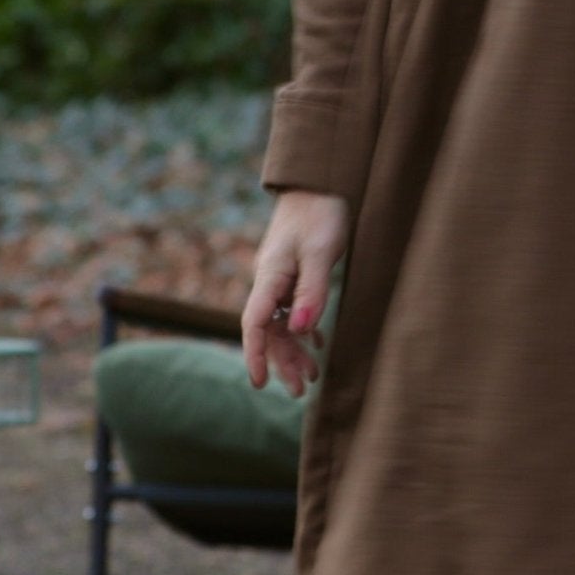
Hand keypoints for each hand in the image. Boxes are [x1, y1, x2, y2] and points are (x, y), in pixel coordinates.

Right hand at [242, 189, 347, 396]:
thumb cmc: (320, 213)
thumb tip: (300, 330)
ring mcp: (282, 277)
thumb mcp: (320, 252)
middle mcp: (271, 280)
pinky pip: (294, 309)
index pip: (254, 323)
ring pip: (282, 323)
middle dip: (281, 362)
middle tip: (298, 392)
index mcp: (270, 276)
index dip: (254, 354)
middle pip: (269, 330)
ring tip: (311, 376)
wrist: (320, 182)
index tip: (258, 383)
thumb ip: (311, 291)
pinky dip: (304, 330)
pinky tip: (316, 344)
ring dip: (294, 349)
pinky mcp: (295, 273)